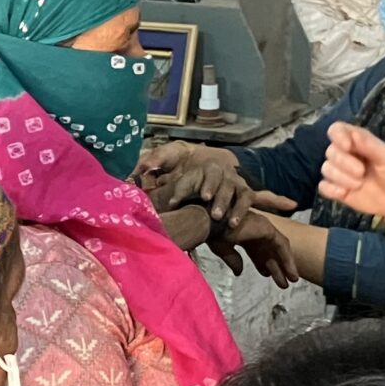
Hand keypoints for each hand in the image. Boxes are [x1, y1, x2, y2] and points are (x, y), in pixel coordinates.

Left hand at [136, 142, 253, 220]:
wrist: (212, 171)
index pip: (190, 174)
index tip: (173, 201)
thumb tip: (138, 167)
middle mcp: (218, 170)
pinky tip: (232, 225)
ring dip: (224, 202)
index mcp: (198, 164)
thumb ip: (155, 162)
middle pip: (215, 177)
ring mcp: (232, 180)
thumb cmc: (186, 169)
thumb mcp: (170, 161)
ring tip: (217, 218)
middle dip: (209, 189)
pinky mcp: (244, 192)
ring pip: (232, 188)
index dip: (182, 187)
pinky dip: (241, 211)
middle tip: (204, 200)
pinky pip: (246, 199)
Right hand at [208, 208, 296, 286]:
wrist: (209, 223)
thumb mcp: (223, 250)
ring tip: (292, 280)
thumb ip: (234, 260)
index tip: (267, 275)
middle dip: (276, 267)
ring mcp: (261, 226)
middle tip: (283, 283)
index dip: (262, 263)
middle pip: (268, 251)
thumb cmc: (211, 233)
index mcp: (243, 232)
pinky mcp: (267, 228)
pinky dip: (288, 259)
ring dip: (286, 265)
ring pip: (278, 249)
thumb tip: (239, 272)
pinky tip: (291, 273)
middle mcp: (254, 228)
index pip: (256, 250)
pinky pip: (282, 246)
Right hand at [317, 121, 384, 220]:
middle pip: (330, 151)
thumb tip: (354, 135)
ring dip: (341, 178)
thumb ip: (371, 145)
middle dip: (344, 163)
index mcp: (357, 141)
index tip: (347, 146)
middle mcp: (345, 154)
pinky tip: (345, 193)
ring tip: (359, 185)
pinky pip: (323, 187)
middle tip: (361, 172)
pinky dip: (332, 190)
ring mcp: (340, 172)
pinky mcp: (337, 189)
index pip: (337, 130)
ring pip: (326, 169)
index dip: (338, 136)